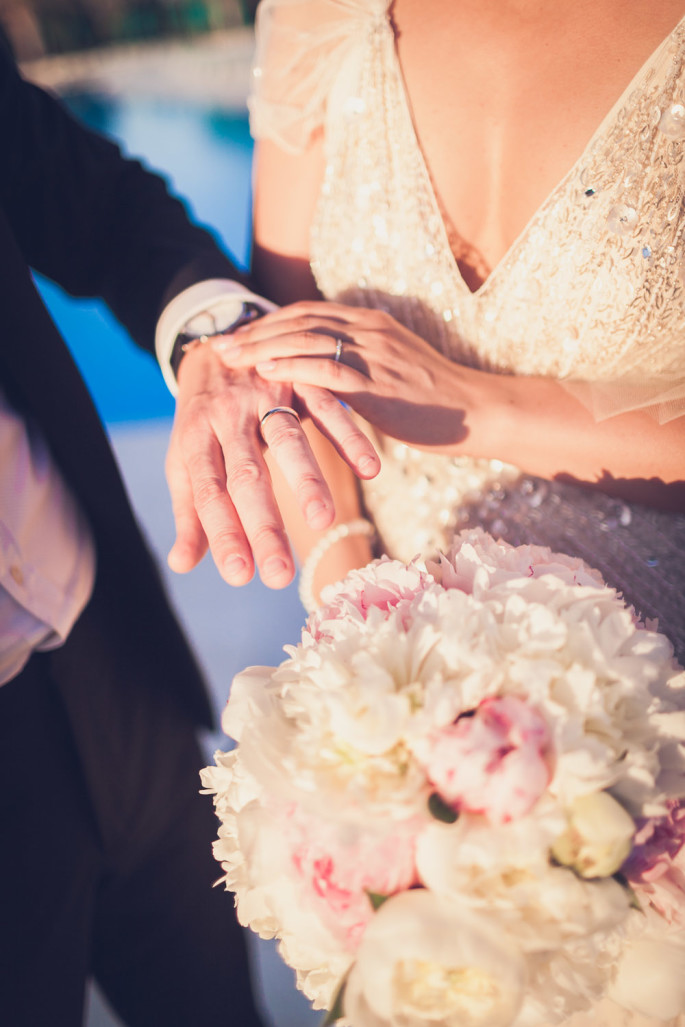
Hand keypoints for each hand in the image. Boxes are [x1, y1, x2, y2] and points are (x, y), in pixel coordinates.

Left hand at [165, 341, 379, 588]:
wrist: (217, 343)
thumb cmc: (202, 417)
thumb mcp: (186, 459)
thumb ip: (189, 512)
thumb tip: (182, 565)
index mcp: (195, 439)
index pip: (208, 493)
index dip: (223, 533)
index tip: (240, 575)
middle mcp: (228, 418)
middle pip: (247, 475)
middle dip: (264, 525)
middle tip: (280, 574)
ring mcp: (264, 396)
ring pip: (287, 439)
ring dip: (306, 481)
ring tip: (322, 522)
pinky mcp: (297, 380)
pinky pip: (326, 409)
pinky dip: (348, 438)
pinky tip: (370, 470)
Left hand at [213, 301, 476, 448]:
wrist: (476, 411)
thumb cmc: (434, 400)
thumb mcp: (390, 372)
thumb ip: (356, 366)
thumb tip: (318, 381)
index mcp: (370, 323)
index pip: (307, 313)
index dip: (269, 322)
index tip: (238, 334)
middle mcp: (369, 329)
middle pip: (299, 320)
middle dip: (256, 331)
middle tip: (221, 344)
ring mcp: (374, 354)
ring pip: (307, 339)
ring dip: (264, 348)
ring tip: (231, 359)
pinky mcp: (379, 383)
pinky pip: (327, 371)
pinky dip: (293, 368)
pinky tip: (267, 374)